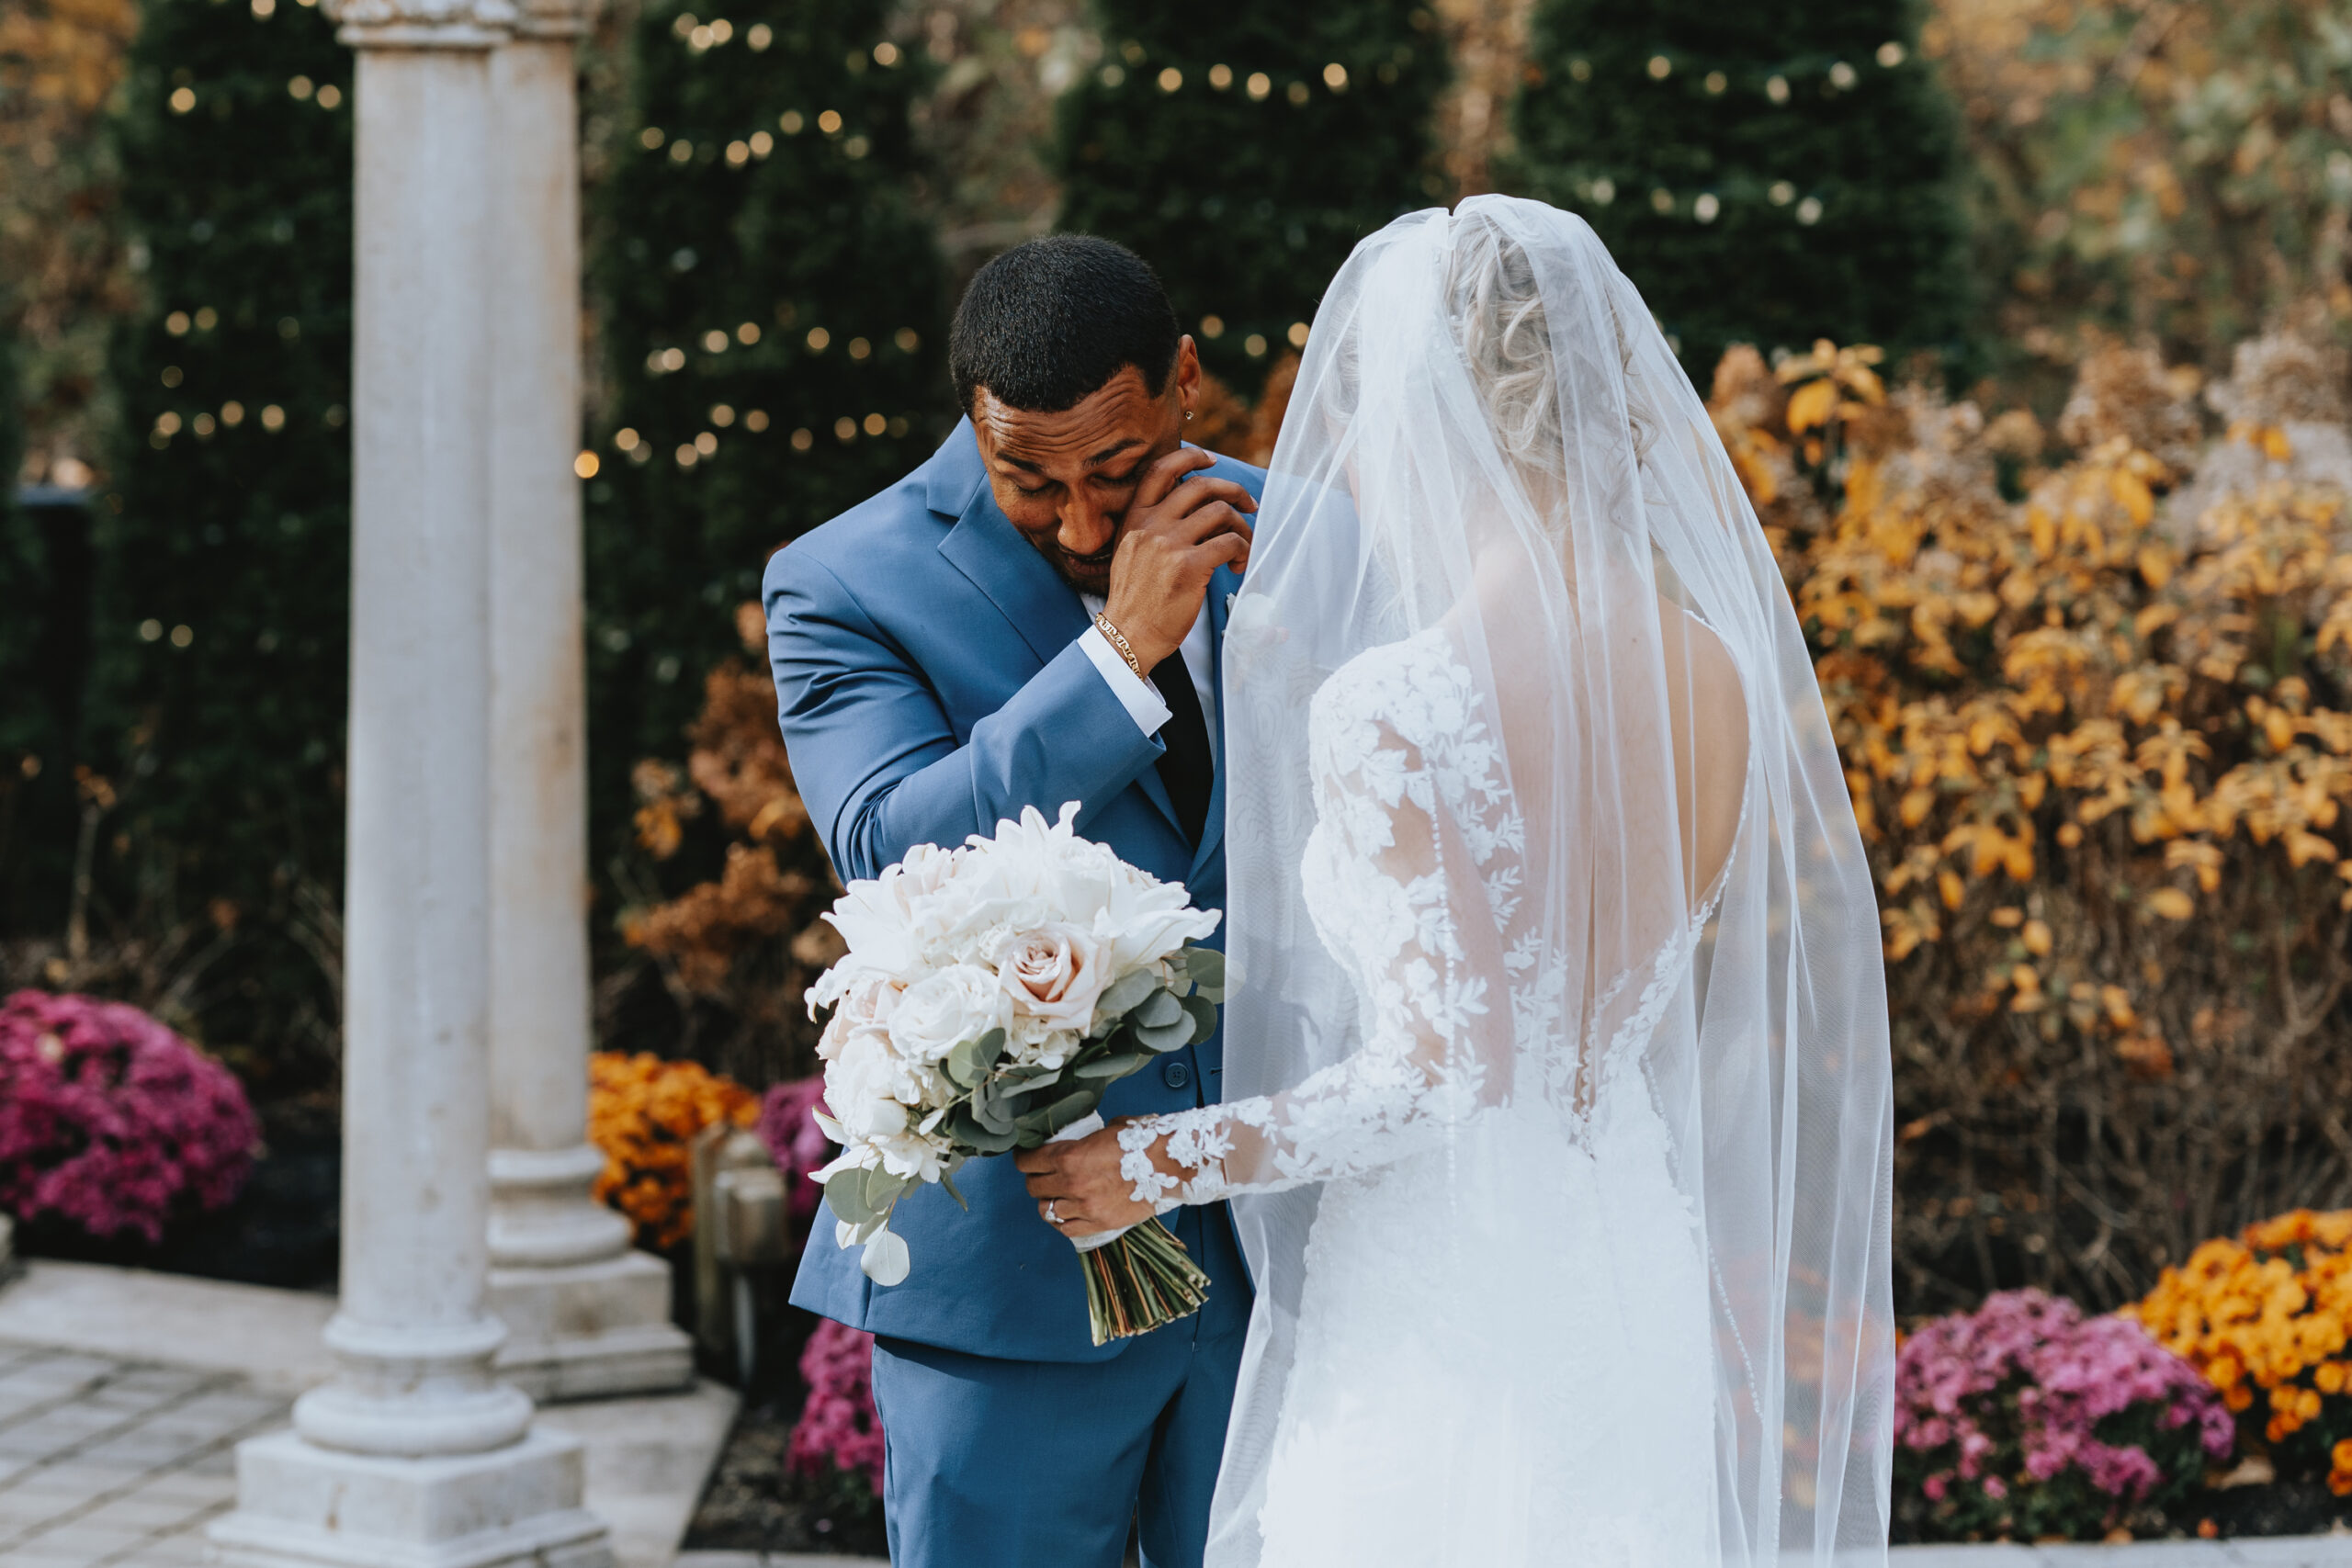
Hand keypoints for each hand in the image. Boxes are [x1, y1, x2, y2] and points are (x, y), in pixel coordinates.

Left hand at [1015, 1119, 1164, 1238]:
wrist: (1172, 1164)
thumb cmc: (1144, 1141)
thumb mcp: (1107, 1128)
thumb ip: (1084, 1140)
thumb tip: (1077, 1141)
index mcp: (1070, 1156)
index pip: (1028, 1162)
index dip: (1024, 1159)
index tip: (1026, 1158)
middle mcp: (1072, 1184)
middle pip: (1033, 1187)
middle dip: (1035, 1179)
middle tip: (1042, 1175)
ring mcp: (1086, 1206)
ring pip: (1047, 1211)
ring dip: (1048, 1202)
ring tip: (1057, 1196)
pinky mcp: (1100, 1223)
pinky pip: (1067, 1229)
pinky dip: (1063, 1222)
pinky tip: (1067, 1213)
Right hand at [1102, 447, 1255, 672]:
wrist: (1127, 635)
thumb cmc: (1135, 600)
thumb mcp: (1132, 553)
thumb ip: (1155, 529)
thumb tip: (1197, 513)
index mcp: (1134, 518)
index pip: (1160, 471)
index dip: (1190, 457)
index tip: (1211, 460)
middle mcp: (1150, 525)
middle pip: (1200, 486)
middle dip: (1233, 490)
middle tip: (1250, 505)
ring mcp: (1169, 544)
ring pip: (1220, 512)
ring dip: (1242, 526)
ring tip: (1244, 546)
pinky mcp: (1189, 566)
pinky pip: (1229, 543)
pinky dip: (1243, 550)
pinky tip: (1240, 565)